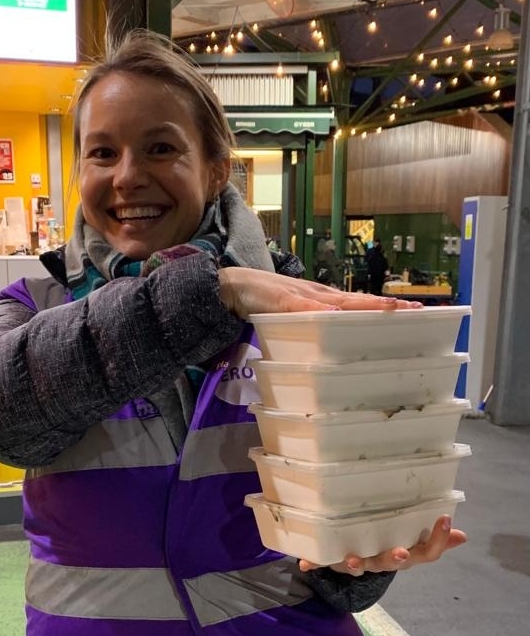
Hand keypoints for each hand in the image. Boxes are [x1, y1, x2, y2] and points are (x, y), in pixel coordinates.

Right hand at [218, 266, 421, 318]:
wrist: (232, 285)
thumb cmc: (260, 299)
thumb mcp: (290, 313)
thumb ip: (308, 322)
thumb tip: (327, 337)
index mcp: (320, 299)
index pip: (357, 302)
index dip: (383, 306)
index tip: (412, 310)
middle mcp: (317, 294)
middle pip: (357, 300)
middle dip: (385, 305)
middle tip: (415, 309)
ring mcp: (302, 296)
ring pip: (340, 302)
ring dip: (365, 305)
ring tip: (390, 309)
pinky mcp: (283, 302)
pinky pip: (305, 308)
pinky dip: (321, 311)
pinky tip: (336, 315)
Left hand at [298, 515, 467, 574]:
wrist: (355, 568)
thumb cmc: (386, 547)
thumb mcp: (410, 543)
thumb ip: (433, 540)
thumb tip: (461, 534)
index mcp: (402, 556)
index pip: (426, 554)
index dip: (437, 540)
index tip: (444, 518)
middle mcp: (381, 562)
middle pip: (391, 563)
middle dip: (395, 558)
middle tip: (400, 552)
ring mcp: (358, 564)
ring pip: (359, 566)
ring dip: (355, 563)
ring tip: (352, 558)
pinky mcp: (334, 562)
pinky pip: (323, 562)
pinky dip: (314, 562)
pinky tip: (305, 562)